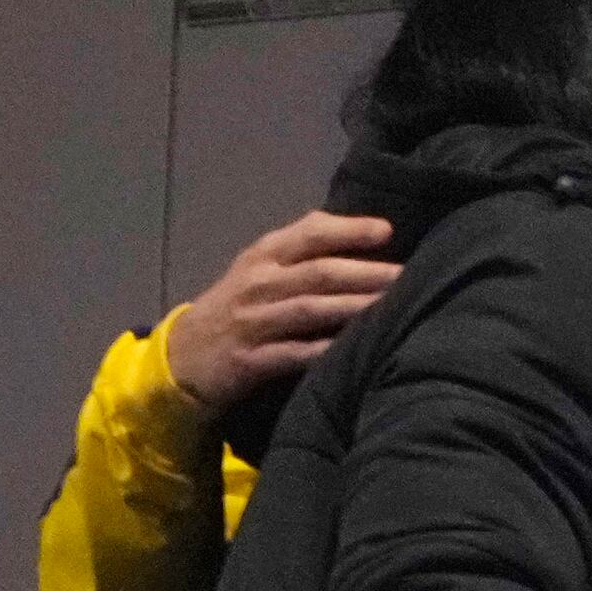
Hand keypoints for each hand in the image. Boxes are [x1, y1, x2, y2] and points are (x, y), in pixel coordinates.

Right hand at [160, 209, 398, 417]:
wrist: (185, 354)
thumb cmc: (241, 304)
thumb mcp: (262, 267)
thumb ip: (304, 248)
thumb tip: (369, 231)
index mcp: (264, 255)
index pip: (309, 233)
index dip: (348, 230)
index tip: (387, 231)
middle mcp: (258, 283)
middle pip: (318, 273)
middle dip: (365, 273)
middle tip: (406, 276)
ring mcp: (253, 322)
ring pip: (310, 310)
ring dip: (353, 308)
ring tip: (392, 307)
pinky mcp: (251, 360)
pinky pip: (294, 354)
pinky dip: (324, 350)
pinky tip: (353, 348)